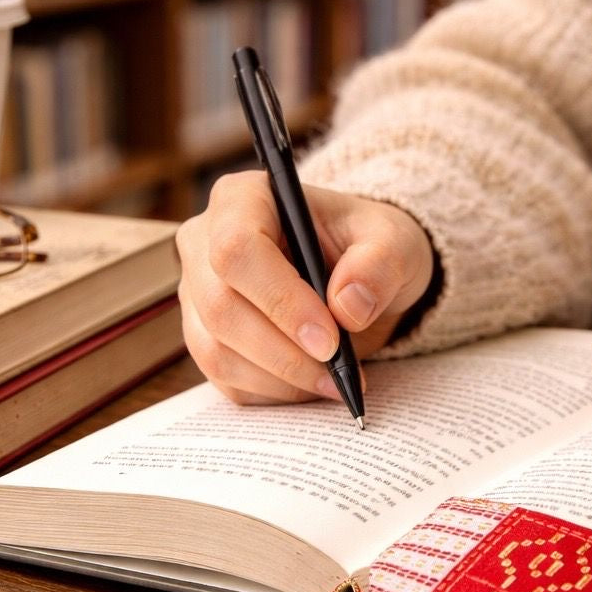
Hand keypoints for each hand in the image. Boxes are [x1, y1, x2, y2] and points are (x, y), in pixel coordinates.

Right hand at [176, 172, 434, 405]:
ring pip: (217, 351)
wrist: (357, 275)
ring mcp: (198, 294)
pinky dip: (273, 392)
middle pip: (221, 308)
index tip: (330, 339)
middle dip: (284, 352)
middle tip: (339, 372)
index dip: (280, 300)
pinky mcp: (205, 339)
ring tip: (335, 382)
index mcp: (243, 199)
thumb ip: (379, 264)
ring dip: (281, 379)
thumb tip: (348, 306)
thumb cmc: (368, 247)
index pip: (237, 249)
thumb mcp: (394, 242)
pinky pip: (225, 379)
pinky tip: (312, 384)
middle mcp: (205, 243)